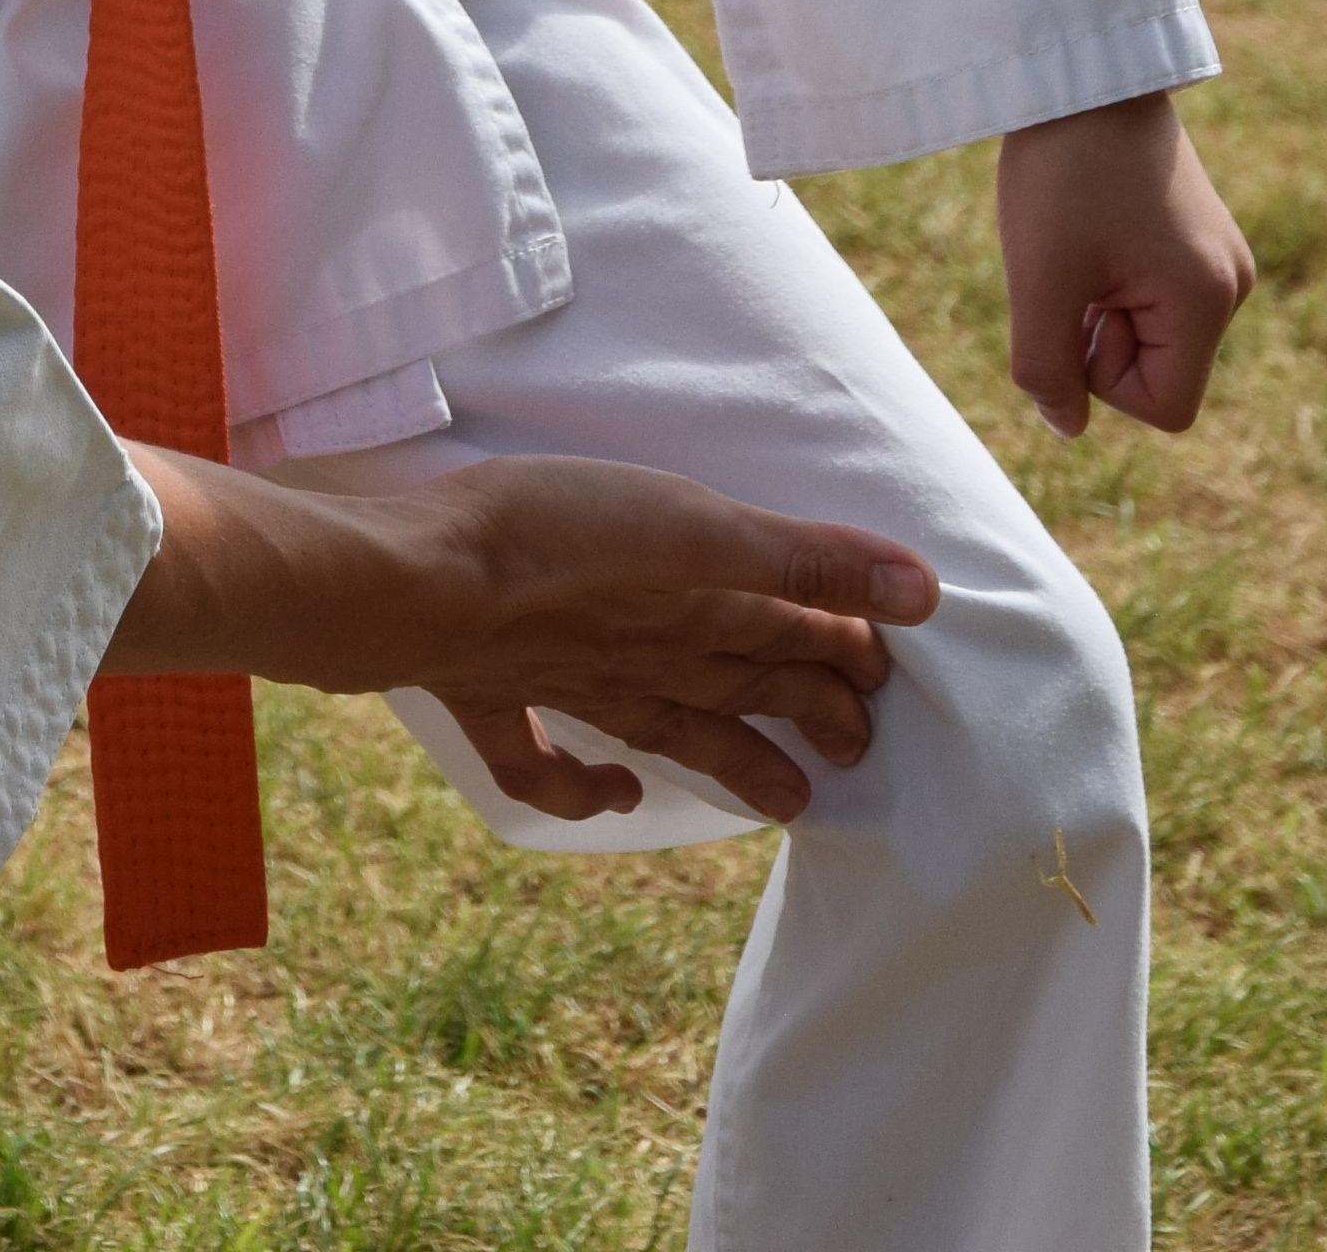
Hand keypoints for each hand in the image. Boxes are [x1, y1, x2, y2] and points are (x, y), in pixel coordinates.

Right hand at [107, 447, 934, 826]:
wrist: (401, 583)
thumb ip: (803, 557)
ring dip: (721, 758)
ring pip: (658, 728)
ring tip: (775, 799)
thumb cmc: (544, 535)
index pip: (787, 640)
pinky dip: (578, 786)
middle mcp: (637, 659)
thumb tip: (925, 595)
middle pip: (736, 690)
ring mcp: (560, 681)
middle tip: (855, 746)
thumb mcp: (690, 526)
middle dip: (799, 711)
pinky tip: (609, 799)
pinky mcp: (487, 689)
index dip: (842, 652)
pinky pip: (537, 756)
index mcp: (688, 618)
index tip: (889, 673)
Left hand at [995, 87, 1252, 438]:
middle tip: (1074, 263)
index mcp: (1208, 300)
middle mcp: (1232, 285)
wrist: (1084, 73)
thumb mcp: (1039, 280)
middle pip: (1158, 373)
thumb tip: (1068, 426)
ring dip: (1100, 306)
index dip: (1103, 379)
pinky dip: (1110, 281)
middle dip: (1100, 338)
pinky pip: (1152, 298)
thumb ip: (1046, 368)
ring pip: (1150, 335)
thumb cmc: (1062, 173)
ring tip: (1080, 238)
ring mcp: (1220, 259)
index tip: (1077, 307)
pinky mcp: (1199, 237)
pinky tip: (1091, 228)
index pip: (1166, 409)